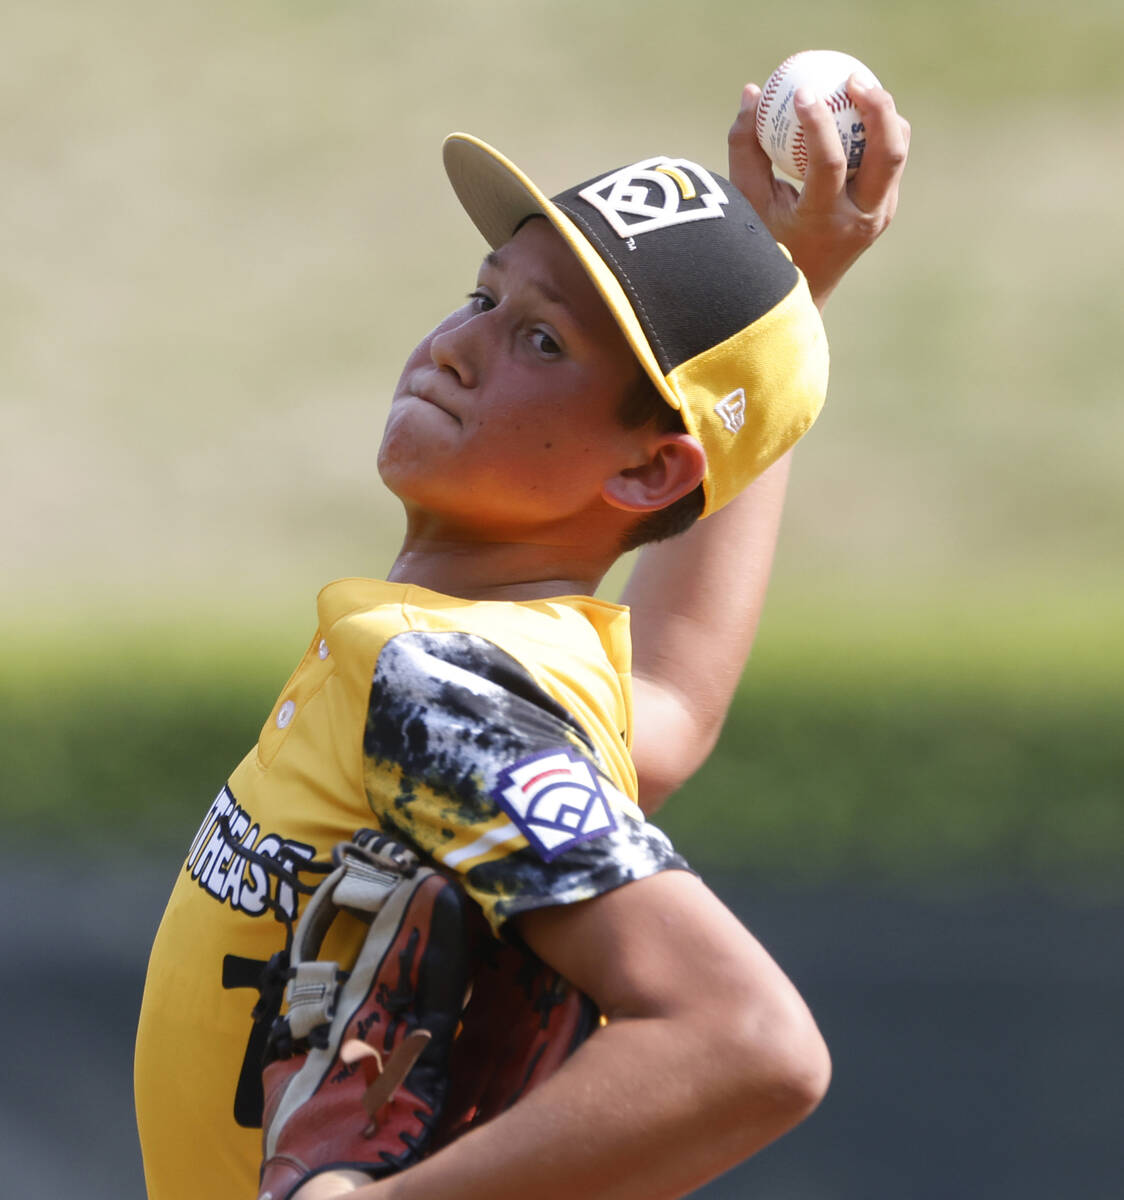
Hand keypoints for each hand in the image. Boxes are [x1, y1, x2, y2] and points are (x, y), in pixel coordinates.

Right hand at [728, 76, 909, 307]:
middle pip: (888, 153)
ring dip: (883, 115)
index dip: (816, 121)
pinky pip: (890, 160)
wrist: (800, 294)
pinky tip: (856, 111)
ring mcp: (879, 215)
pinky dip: (877, 131)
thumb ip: (746, 149)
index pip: (829, 162)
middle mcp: (860, 219)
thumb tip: (753, 93)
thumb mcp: (748, 203)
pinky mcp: (885, 209)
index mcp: (823, 222)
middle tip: (850, 78)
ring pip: (897, 152)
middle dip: (877, 106)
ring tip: (856, 88)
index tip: (800, 91)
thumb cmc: (765, 246)